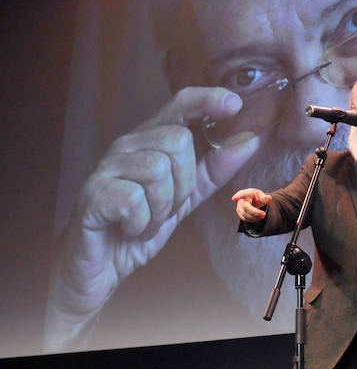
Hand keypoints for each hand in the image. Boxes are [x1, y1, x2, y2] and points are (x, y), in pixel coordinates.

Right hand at [44, 87, 260, 351]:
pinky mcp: (93, 195)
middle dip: (184, 184)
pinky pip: (135, 199)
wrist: (99, 269)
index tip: (235, 104)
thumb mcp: (186, 197)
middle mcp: (126, 147)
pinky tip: (129, 229)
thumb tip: (250, 140)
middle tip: (167, 209)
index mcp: (150, 143)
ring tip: (146, 221)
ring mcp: (107, 168)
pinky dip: (142, 223)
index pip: (180, 105)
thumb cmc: (138, 227)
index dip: (207, 100)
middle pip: (177, 141)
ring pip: (158, 170)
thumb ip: (215, 169)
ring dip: (162, 208)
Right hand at [232, 188, 271, 221]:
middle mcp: (241, 200)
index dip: (237, 196)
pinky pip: (245, 218)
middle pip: (246, 208)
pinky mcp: (240, 213)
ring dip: (255, 217)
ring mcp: (239, 207)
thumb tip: (268, 198)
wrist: (254, 202)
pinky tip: (258, 217)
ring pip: (245, 214)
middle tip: (264, 214)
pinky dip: (253, 219)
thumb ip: (266, 198)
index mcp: (247, 193)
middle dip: (255, 212)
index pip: (241, 194)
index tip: (234, 198)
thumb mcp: (263, 196)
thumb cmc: (258, 197)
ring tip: (262, 215)